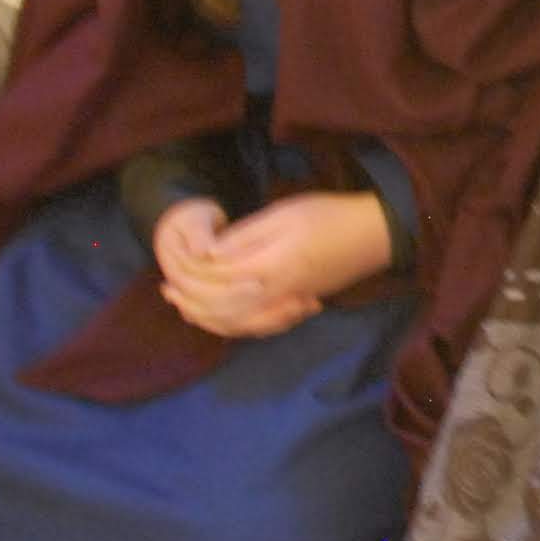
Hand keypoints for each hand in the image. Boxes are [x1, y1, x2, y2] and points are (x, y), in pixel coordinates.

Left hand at [157, 191, 390, 339]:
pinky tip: (219, 319)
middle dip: (188, 299)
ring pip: (234, 323)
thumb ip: (244, 236)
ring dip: (204, 317)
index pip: (213, 279)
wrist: (375, 235)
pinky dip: (230, 327)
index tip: (170, 260)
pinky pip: (255, 327)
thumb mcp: (283, 213)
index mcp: (266, 268)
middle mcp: (272, 294)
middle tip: (165, 287)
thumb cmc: (329, 216)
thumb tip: (208, 253)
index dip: (187, 274)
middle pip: (218, 307)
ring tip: (182, 306)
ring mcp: (284, 305)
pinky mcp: (293, 307)